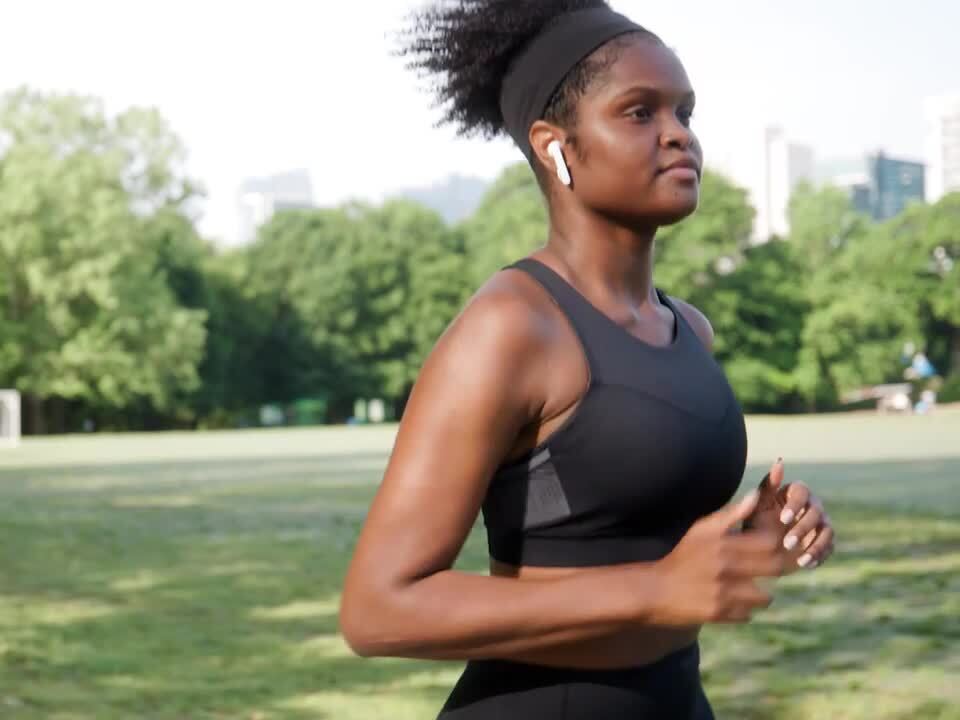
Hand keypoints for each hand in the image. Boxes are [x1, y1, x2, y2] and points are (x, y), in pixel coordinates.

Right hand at [651, 491, 785, 625]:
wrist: (656, 589)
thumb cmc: (684, 555)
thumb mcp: (702, 529)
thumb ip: (731, 514)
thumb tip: (757, 496)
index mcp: (722, 542)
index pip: (770, 542)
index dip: (778, 544)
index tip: (772, 548)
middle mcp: (725, 566)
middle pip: (774, 567)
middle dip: (776, 568)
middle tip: (767, 569)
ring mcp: (722, 591)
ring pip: (765, 596)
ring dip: (760, 593)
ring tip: (748, 588)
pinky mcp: (720, 613)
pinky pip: (749, 613)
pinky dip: (744, 609)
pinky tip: (731, 601)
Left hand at [743, 459, 835, 571]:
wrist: (757, 547)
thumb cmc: (756, 520)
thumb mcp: (758, 504)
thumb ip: (769, 484)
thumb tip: (779, 461)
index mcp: (796, 493)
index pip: (802, 492)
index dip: (795, 505)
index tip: (782, 518)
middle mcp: (812, 506)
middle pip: (816, 512)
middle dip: (802, 528)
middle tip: (786, 543)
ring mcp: (821, 525)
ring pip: (827, 531)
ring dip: (815, 545)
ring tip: (800, 560)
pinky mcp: (824, 542)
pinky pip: (828, 548)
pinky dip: (819, 556)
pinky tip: (807, 564)